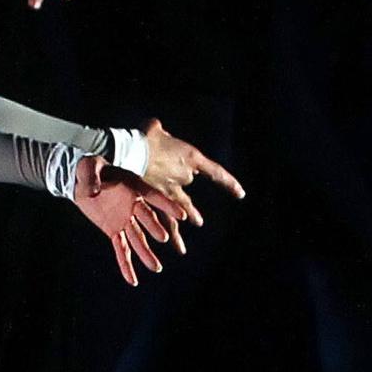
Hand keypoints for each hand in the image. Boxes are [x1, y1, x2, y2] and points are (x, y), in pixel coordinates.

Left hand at [72, 157, 185, 286]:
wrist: (81, 180)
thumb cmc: (88, 169)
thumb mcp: (88, 168)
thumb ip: (92, 178)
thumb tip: (93, 192)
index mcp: (133, 188)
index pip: (154, 197)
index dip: (167, 205)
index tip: (182, 215)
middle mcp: (133, 206)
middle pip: (147, 219)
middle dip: (154, 228)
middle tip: (163, 237)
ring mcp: (124, 220)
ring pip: (137, 239)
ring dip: (145, 253)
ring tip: (157, 268)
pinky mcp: (113, 230)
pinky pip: (121, 249)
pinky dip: (126, 264)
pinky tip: (133, 280)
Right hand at [137, 118, 245, 239]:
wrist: (130, 153)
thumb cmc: (143, 137)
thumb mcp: (154, 128)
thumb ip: (158, 130)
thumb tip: (154, 128)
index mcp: (191, 158)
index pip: (216, 173)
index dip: (229, 184)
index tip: (240, 195)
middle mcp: (184, 175)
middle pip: (188, 182)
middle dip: (183, 187)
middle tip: (195, 215)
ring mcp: (170, 189)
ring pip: (183, 207)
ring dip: (190, 216)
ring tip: (194, 228)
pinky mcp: (155, 198)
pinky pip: (165, 217)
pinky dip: (169, 230)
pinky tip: (172, 243)